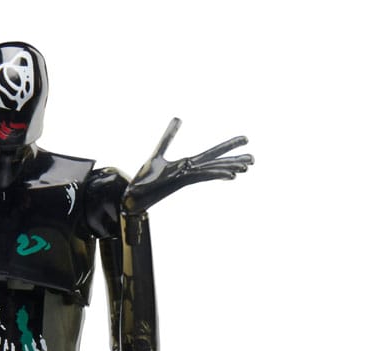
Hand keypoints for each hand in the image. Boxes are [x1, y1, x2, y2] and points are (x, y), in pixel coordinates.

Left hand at [122, 118, 252, 213]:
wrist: (133, 196)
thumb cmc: (144, 179)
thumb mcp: (158, 154)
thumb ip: (169, 137)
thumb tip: (178, 117)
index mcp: (188, 165)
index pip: (211, 155)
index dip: (228, 147)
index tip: (245, 140)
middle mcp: (190, 171)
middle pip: (216, 164)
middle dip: (234, 161)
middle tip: (254, 160)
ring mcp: (186, 177)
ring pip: (212, 170)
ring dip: (229, 169)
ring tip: (246, 168)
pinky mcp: (180, 181)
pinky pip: (203, 176)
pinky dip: (216, 175)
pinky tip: (231, 176)